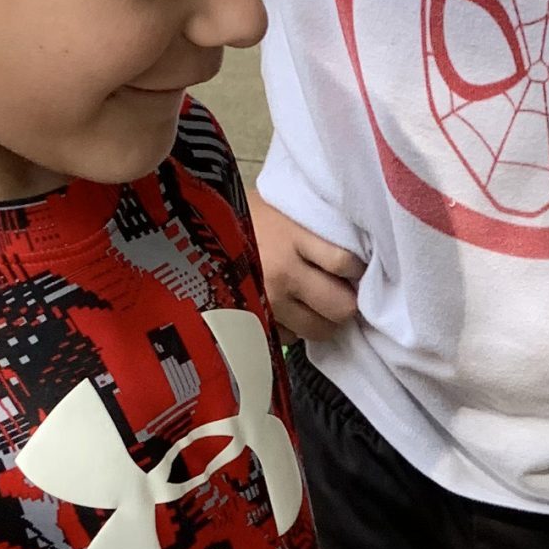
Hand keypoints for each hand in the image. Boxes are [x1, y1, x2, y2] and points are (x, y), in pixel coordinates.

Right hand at [253, 194, 364, 343]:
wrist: (191, 231)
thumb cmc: (242, 216)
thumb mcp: (280, 210)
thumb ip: (312, 232)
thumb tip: (349, 255)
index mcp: (292, 236)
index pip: (346, 263)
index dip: (356, 268)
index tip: (353, 267)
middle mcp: (282, 273)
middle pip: (340, 307)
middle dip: (346, 303)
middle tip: (341, 293)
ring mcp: (267, 301)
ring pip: (318, 329)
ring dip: (324, 320)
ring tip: (316, 304)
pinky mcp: (253, 320)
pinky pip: (289, 338)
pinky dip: (294, 329)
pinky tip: (289, 311)